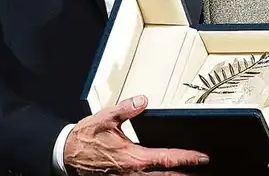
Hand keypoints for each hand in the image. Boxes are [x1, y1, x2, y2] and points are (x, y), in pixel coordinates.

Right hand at [63, 95, 209, 174]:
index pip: (166, 158)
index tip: (201, 157)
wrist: (67, 154)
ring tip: (186, 174)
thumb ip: (126, 108)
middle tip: (201, 170)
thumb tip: (143, 100)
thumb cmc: (85, 137)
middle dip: (185, 174)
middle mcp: (132, 171)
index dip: (186, 158)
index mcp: (133, 157)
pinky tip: (160, 174)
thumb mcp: (106, 117)